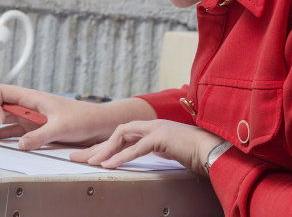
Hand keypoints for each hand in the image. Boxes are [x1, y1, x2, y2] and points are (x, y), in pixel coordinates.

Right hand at [0, 84, 154, 150]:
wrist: (97, 124)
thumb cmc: (83, 118)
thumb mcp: (62, 126)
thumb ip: (40, 135)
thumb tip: (20, 144)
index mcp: (31, 98)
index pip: (1, 91)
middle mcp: (27, 106)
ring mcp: (29, 118)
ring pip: (0, 120)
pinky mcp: (33, 129)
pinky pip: (10, 131)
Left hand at [70, 119, 222, 176]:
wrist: (215, 149)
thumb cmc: (194, 152)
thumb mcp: (169, 151)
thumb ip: (156, 150)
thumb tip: (143, 158)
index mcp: (150, 129)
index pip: (121, 136)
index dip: (103, 146)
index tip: (88, 156)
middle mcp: (150, 126)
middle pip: (116, 133)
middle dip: (96, 146)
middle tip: (76, 157)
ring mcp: (156, 129)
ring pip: (122, 135)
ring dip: (105, 150)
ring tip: (90, 162)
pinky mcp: (162, 137)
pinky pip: (137, 147)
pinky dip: (121, 156)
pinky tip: (109, 165)